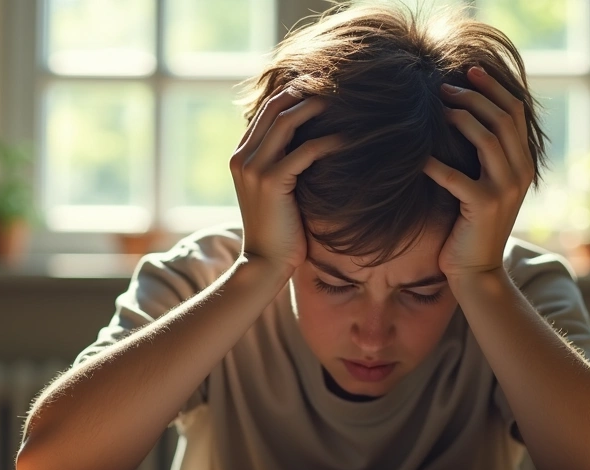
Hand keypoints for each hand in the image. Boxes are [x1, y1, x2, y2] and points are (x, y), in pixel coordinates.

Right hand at [230, 88, 342, 273]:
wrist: (264, 263)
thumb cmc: (278, 230)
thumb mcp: (276, 191)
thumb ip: (283, 165)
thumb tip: (311, 143)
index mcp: (241, 156)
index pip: (266, 110)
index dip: (294, 93)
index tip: (323, 86)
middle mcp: (242, 157)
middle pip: (275, 107)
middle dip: (305, 91)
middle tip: (336, 85)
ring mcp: (254, 168)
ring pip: (287, 122)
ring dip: (316, 108)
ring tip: (344, 103)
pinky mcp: (272, 182)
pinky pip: (304, 151)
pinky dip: (328, 142)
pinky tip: (349, 140)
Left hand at [425, 66, 534, 278]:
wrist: (478, 271)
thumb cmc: (471, 226)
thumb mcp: (486, 186)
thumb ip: (485, 156)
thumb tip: (462, 115)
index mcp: (524, 163)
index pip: (515, 112)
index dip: (493, 87)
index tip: (469, 71)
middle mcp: (520, 173)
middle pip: (503, 118)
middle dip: (473, 96)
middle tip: (445, 88)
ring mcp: (505, 189)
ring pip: (487, 138)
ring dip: (459, 117)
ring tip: (437, 109)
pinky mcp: (483, 206)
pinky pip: (456, 176)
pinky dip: (435, 163)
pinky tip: (418, 156)